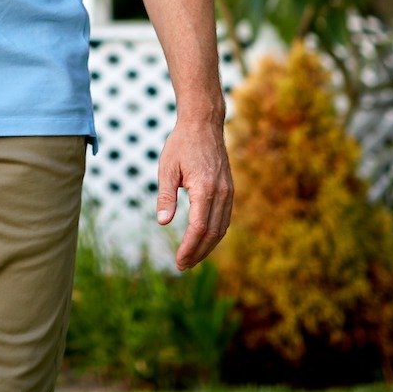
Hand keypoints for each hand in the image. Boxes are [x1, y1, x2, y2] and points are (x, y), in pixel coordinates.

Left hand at [156, 115, 233, 269]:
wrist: (203, 125)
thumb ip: (166, 197)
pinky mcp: (230, 190)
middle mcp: (222, 193)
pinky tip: (203, 240)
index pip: (199, 228)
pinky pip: (225, 218)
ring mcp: (229, 192)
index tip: (179, 261)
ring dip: (208, 246)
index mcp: (205, 189)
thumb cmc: (180, 145)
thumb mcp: (166, 169)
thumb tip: (162, 223)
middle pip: (213, 233)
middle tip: (182, 266)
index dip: (190, 247)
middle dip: (198, 252)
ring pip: (222, 228)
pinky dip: (215, 233)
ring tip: (191, 258)